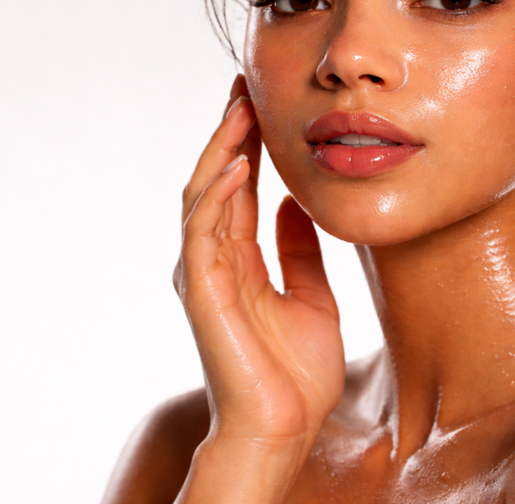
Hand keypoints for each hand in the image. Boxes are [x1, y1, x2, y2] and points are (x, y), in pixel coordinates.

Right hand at [173, 75, 344, 463]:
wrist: (285, 426)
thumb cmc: (296, 371)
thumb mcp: (312, 296)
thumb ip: (299, 252)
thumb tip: (294, 207)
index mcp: (240, 261)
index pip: (239, 188)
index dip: (248, 145)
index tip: (261, 103)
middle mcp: (215, 261)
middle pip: (216, 180)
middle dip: (229, 132)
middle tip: (245, 87)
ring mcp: (204, 274)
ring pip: (204, 195)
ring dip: (222, 149)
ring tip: (242, 109)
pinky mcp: (203, 291)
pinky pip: (204, 231)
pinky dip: (219, 194)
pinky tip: (241, 165)